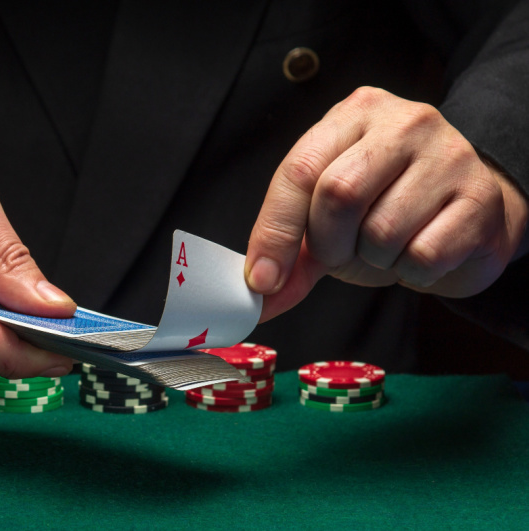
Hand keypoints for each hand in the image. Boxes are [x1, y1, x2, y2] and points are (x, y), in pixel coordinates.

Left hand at [245, 87, 528, 321]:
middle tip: (344, 253)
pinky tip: (423, 251)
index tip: (261, 279)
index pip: (299, 170)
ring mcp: (449, 155)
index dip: (275, 231)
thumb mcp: (330, 220)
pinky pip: (424, 255)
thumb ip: (291, 252)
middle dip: (330, 244)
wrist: (471, 211)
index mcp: (353, 115)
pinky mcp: (482, 198)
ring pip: (382, 231)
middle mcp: (403, 123)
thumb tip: (258, 295)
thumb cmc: (389, 208)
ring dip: (374, 260)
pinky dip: (412, 273)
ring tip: (391, 246)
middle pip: (338, 194)